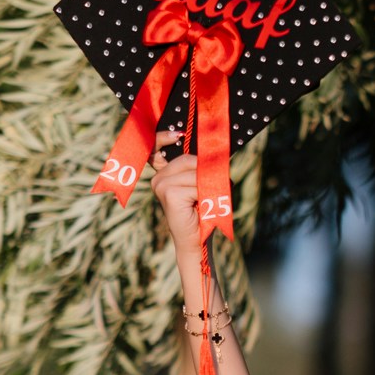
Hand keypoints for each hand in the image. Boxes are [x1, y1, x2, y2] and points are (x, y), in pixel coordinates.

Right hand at [148, 128, 200, 264]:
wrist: (197, 240)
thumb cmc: (202, 213)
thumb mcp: (201, 185)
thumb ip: (202, 167)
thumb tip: (215, 150)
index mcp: (163, 174)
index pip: (160, 148)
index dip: (164, 137)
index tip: (176, 134)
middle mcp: (158, 178)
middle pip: (189, 160)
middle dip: (206, 172)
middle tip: (212, 189)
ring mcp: (161, 185)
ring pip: (196, 173)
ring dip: (209, 186)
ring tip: (207, 201)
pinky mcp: (168, 193)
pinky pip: (197, 184)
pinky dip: (206, 194)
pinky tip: (200, 206)